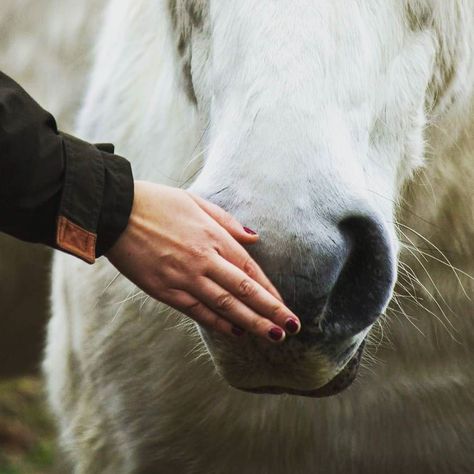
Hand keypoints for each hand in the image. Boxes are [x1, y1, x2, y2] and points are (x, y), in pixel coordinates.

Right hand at [106, 181, 300, 342]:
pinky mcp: (164, 290)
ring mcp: (183, 277)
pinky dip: (216, 322)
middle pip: (243, 290)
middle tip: (291, 329)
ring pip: (224, 304)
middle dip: (270, 311)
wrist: (114, 210)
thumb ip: (227, 222)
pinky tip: (233, 331)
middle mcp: (202, 259)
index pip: (249, 269)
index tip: (285, 306)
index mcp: (212, 236)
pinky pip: (196, 310)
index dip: (269, 290)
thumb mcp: (195, 201)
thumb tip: (254, 238)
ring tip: (272, 336)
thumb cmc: (156, 202)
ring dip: (250, 322)